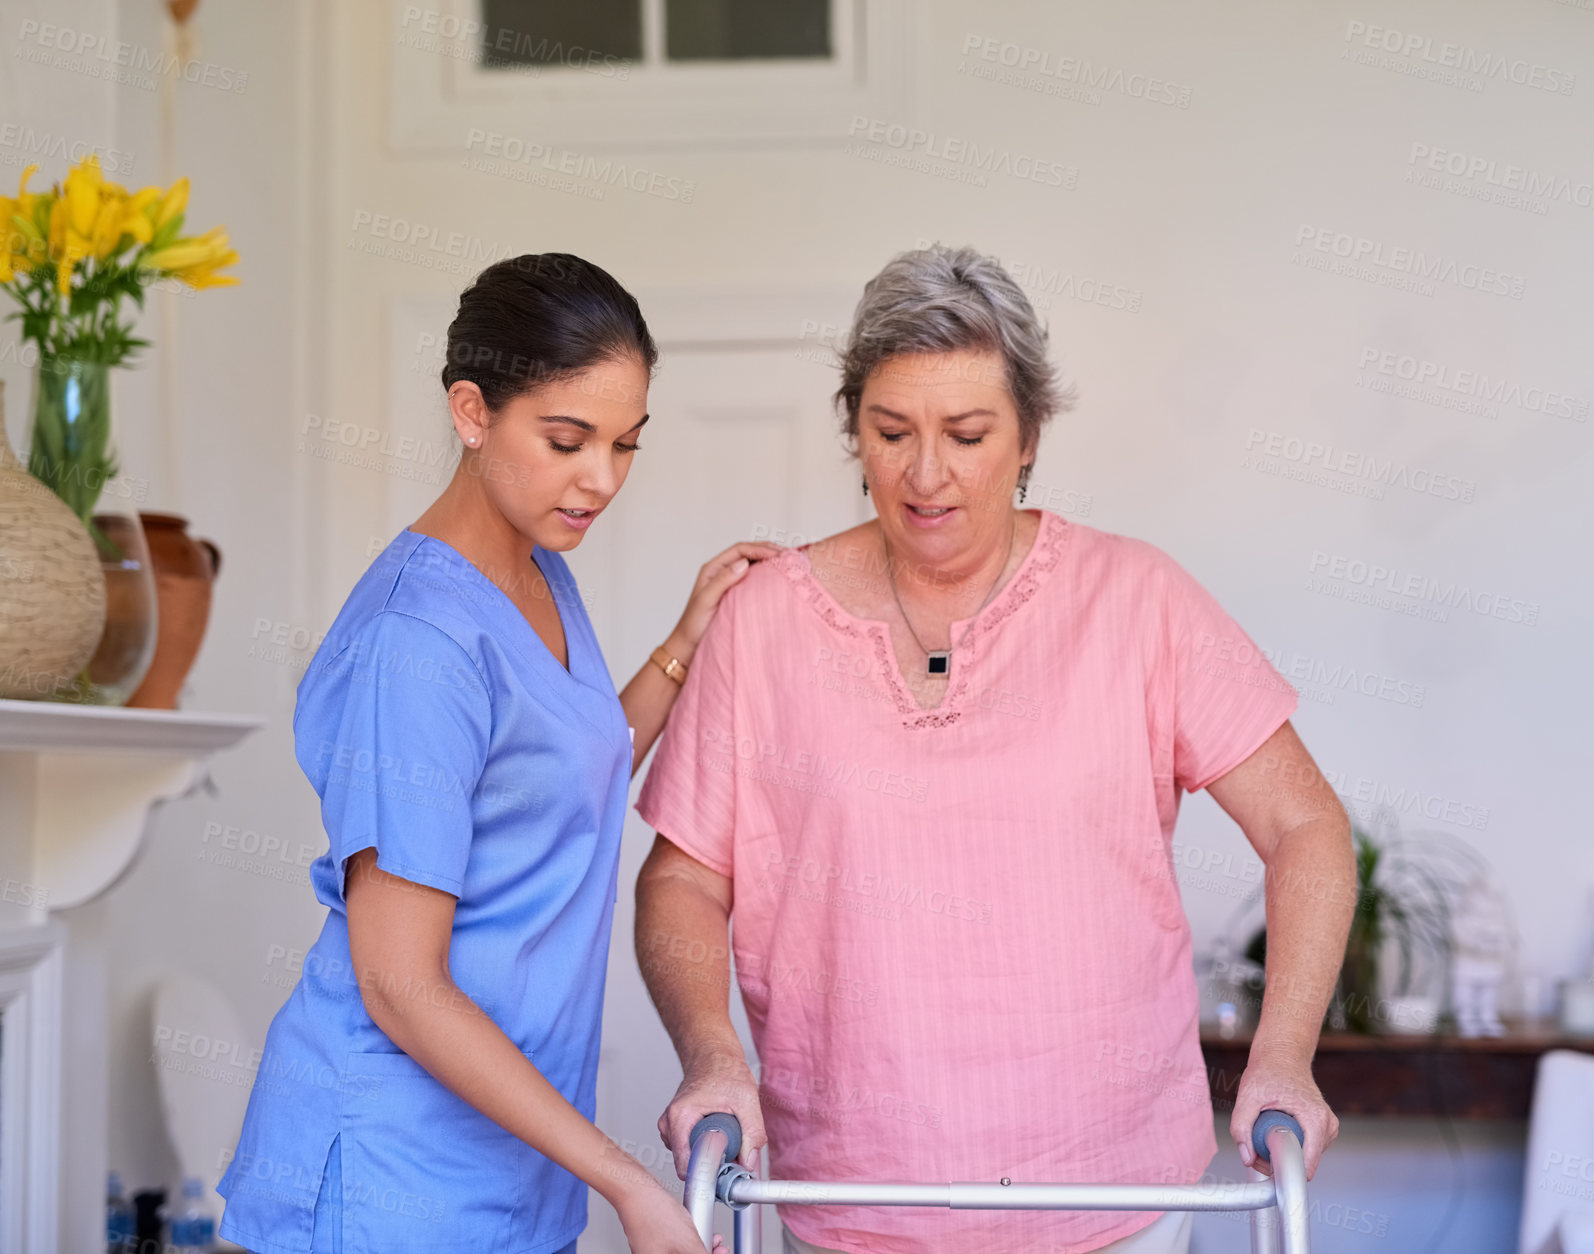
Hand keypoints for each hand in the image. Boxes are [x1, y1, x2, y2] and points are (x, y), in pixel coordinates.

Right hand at [615, 1172, 725, 1253]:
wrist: (635, 1188)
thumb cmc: (651, 1212)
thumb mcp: (686, 1242)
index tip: (721, 1252)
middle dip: (707, 1253)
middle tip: (719, 1246)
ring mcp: (652, 1250)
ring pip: (681, 1253)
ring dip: (700, 1246)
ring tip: (712, 1237)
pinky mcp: (653, 1239)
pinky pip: (675, 1244)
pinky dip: (688, 1239)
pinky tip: (695, 1230)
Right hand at [658, 1048, 766, 1178]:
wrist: (714, 1057)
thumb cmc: (725, 1072)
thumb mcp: (746, 1100)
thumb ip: (752, 1133)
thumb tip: (749, 1163)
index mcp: (680, 1118)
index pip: (686, 1165)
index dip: (709, 1174)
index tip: (728, 1175)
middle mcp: (669, 1124)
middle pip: (689, 1164)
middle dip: (714, 1163)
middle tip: (735, 1150)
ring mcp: (671, 1128)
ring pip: (692, 1158)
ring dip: (711, 1154)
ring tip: (727, 1133)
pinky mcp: (677, 1130)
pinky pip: (692, 1149)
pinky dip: (707, 1146)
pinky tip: (718, 1131)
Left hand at [665, 542, 782, 663]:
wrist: (689, 645)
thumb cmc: (693, 624)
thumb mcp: (706, 600)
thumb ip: (723, 580)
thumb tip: (744, 563)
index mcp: (712, 569)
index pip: (739, 550)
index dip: (760, 548)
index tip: (778, 554)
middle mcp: (721, 572)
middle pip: (747, 553)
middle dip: (767, 549)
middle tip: (788, 554)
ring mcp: (729, 582)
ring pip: (751, 564)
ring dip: (768, 560)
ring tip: (786, 561)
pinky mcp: (735, 593)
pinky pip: (752, 578)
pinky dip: (765, 574)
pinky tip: (776, 577)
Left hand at [1229, 1048, 1337, 1179]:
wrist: (1282, 1054)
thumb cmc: (1269, 1070)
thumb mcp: (1248, 1095)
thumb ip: (1242, 1127)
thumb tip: (1247, 1157)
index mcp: (1316, 1120)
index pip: (1306, 1165)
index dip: (1283, 1171)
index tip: (1264, 1168)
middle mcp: (1328, 1126)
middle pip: (1302, 1162)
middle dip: (1276, 1158)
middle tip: (1257, 1140)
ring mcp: (1328, 1128)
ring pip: (1302, 1157)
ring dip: (1281, 1150)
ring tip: (1267, 1126)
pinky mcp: (1323, 1129)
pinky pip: (1304, 1148)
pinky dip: (1288, 1143)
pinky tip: (1277, 1126)